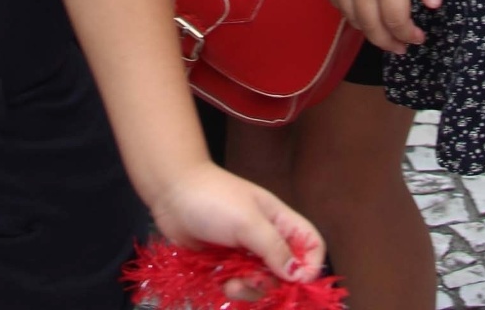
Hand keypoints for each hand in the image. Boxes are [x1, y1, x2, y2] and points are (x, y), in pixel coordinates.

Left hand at [149, 161, 324, 289]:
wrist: (172, 195)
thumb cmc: (213, 200)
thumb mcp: (247, 221)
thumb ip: (274, 248)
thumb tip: (297, 274)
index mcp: (279, 220)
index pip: (312, 245)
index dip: (311, 266)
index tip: (295, 282)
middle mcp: (267, 237)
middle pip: (287, 273)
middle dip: (272, 284)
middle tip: (252, 280)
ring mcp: (247, 252)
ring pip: (264, 283)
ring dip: (251, 289)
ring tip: (232, 283)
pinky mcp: (228, 263)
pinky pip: (242, 285)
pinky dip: (235, 289)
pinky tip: (222, 282)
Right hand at [325, 0, 440, 51]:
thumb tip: (433, 5)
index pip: (396, 21)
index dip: (408, 34)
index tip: (420, 37)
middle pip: (371, 26)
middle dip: (388, 42)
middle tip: (402, 47)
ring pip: (349, 15)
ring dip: (366, 31)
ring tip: (380, 34)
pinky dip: (343, 10)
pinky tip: (353, 10)